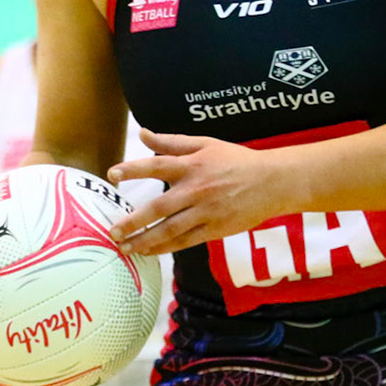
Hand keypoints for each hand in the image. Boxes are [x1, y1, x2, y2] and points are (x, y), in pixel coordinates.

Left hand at [109, 129, 295, 254]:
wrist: (273, 182)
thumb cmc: (237, 161)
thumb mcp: (206, 144)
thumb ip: (172, 142)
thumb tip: (142, 134)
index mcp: (193, 165)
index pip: (157, 165)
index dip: (134, 169)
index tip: (112, 174)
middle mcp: (196, 190)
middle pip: (159, 206)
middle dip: (133, 220)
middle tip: (113, 230)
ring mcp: (206, 212)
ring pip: (170, 229)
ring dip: (145, 240)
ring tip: (125, 246)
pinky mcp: (215, 229)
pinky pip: (186, 241)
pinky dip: (166, 248)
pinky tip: (149, 251)